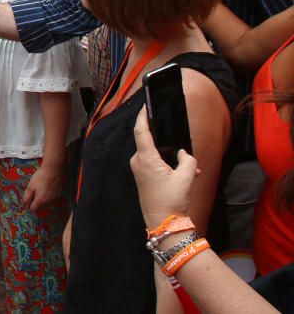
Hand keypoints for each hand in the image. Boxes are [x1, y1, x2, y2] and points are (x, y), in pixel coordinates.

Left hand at [23, 163, 63, 211]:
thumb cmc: (40, 178)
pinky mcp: (60, 194)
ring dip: (44, 200)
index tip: (29, 199)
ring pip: (47, 204)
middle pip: (41, 207)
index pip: (33, 209)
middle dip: (37, 202)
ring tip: (42, 189)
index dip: (30, 205)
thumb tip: (25, 204)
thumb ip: (27, 196)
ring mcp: (55, 199)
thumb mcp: (30, 186)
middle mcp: (49, 203)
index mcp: (40, 201)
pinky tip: (48, 188)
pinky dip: (50, 196)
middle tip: (35, 192)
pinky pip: (53, 199)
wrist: (54, 170)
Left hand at [130, 109, 199, 228]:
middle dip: (167, 141)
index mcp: (146, 158)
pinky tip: (186, 174)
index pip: (140, 131)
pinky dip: (169, 166)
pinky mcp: (143, 177)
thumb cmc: (171, 201)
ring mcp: (139, 170)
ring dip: (172, 157)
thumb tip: (183, 153)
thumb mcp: (187, 177)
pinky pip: (155, 164)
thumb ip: (188, 160)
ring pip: (156, 154)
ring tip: (190, 167)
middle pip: (150, 142)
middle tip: (181, 140)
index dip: (143, 116)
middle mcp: (138, 162)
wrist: (163, 223)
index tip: (145, 105)